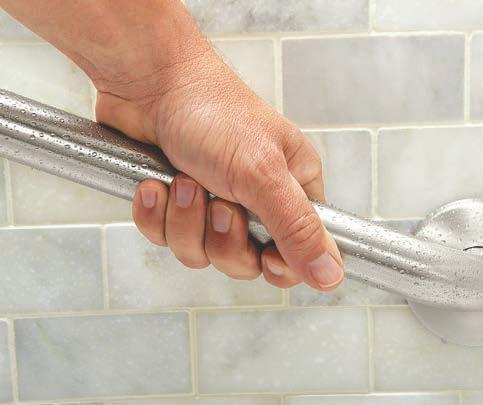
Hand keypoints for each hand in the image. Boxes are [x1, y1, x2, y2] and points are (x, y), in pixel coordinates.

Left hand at [94, 38, 343, 290]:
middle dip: (222, 237)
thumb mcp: (263, 173)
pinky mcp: (177, 205)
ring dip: (186, 220)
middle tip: (219, 201)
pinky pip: (166, 237)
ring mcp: (214, 203)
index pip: (300, 253)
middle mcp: (257, 200)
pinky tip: (156, 185)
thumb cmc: (212, 111)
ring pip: (201, 253)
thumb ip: (298, 228)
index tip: (264, 255)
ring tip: (182, 180)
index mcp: (293, 188)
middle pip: (245, 262)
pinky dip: (156, 215)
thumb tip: (332, 275)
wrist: (149, 83)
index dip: (279, 265)